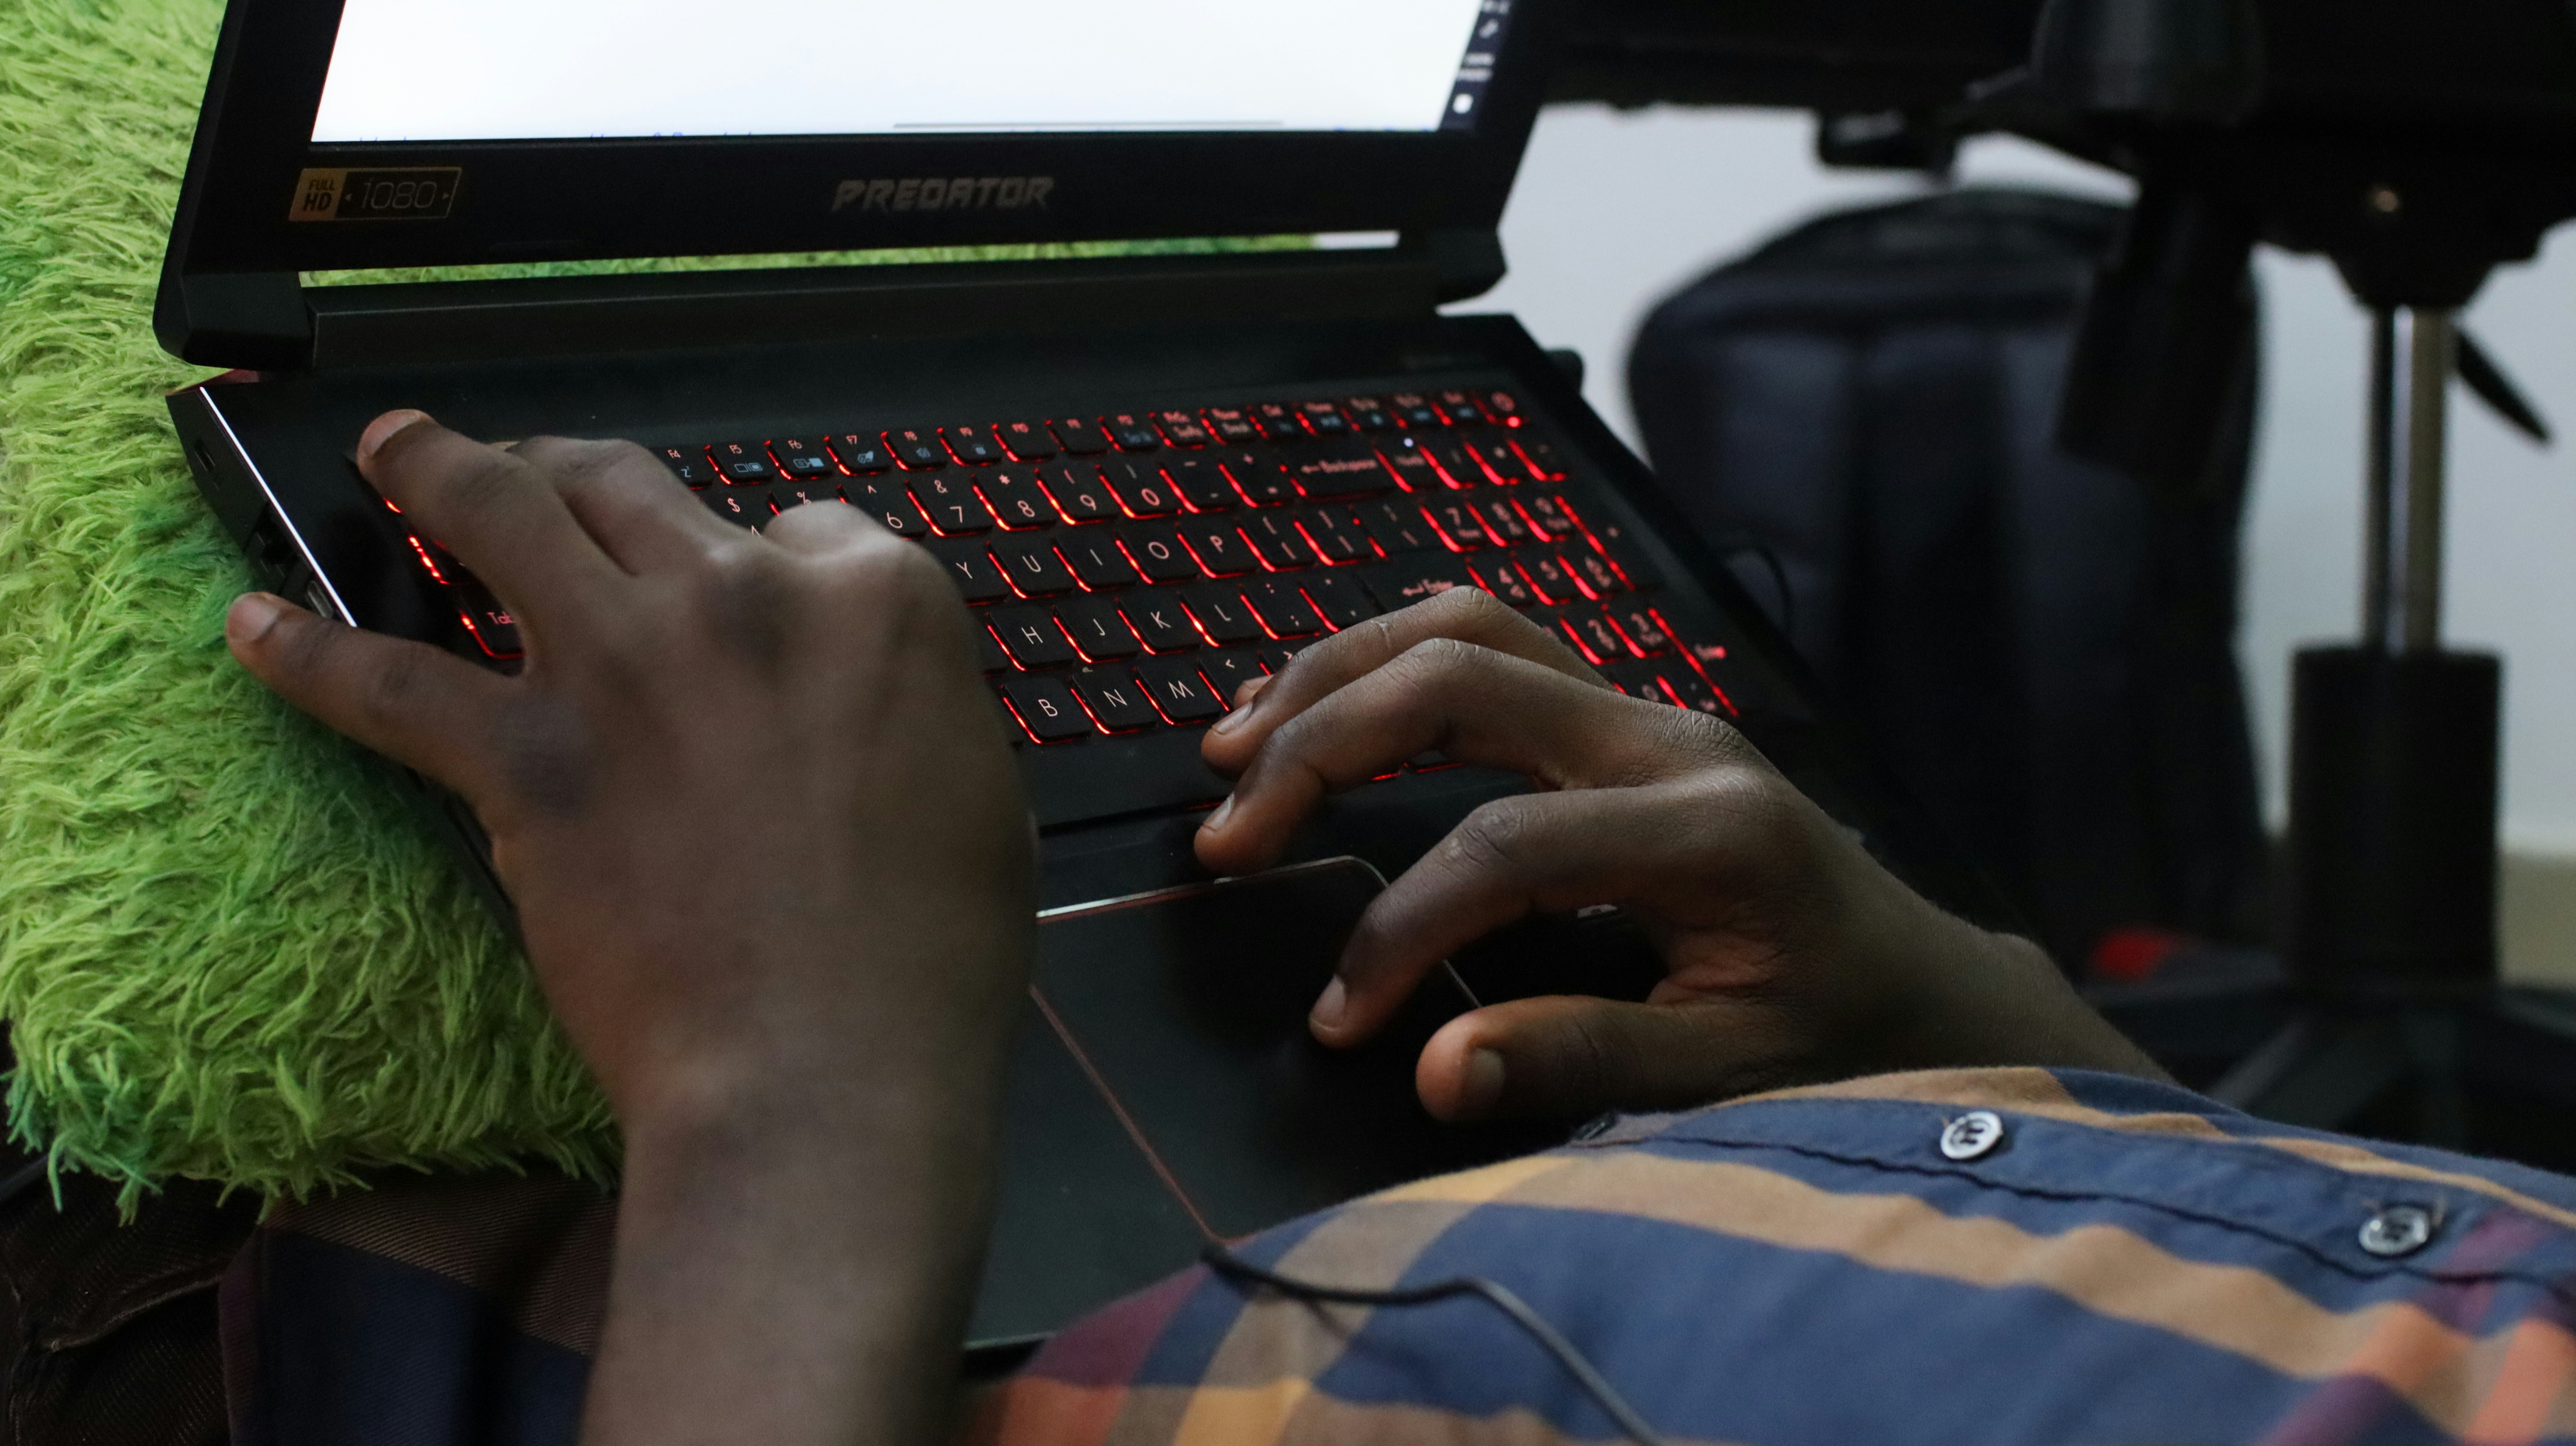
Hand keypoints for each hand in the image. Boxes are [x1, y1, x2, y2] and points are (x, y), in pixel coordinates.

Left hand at [225, 411, 1032, 1445]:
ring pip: (501, 511)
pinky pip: (388, 679)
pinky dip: (310, 650)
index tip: (745, 589)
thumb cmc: (930, 951)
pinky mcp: (524, 754)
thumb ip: (902, 701)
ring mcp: (621, 663)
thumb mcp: (973, 784)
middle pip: (636, 485)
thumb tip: (849, 695)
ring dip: (437, 467)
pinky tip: (253, 626)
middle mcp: (740, 594)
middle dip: (580, 472)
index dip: (769, 555)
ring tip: (395, 450)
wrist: (826, 1066)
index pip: (805, 522)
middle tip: (539, 477)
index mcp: (877, 597)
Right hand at [1194, 587, 2162, 1123]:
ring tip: (1234, 744)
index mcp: (1706, 828)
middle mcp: (1668, 738)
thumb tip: (1435, 1068)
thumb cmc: (1835, 1035)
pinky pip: (1492, 640)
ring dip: (1336, 673)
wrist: (1922, 984)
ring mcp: (1644, 711)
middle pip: (1462, 679)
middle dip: (1324, 743)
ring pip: (1467, 628)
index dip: (1397, 930)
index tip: (1338, 1017)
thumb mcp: (1730, 1074)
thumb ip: (1585, 1061)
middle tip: (1227, 832)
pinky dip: (1387, 659)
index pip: (1504, 847)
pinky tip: (1317, 696)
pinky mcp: (1621, 716)